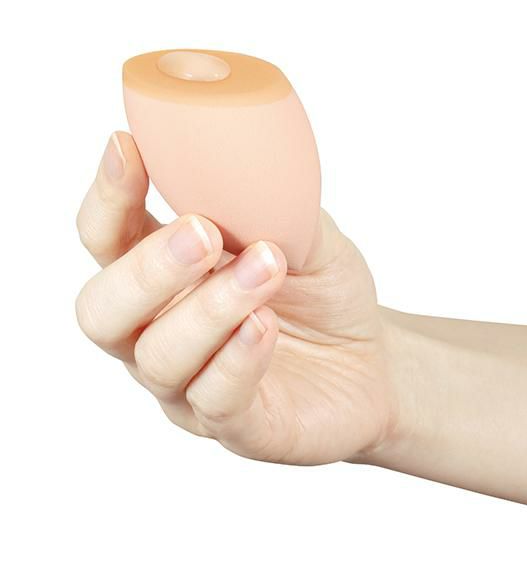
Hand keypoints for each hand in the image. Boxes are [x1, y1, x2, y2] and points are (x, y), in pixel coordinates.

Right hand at [76, 132, 401, 464]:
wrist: (373, 358)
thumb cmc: (324, 292)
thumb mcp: (300, 231)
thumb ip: (264, 197)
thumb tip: (232, 149)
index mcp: (166, 278)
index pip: (107, 240)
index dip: (107, 199)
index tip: (126, 148)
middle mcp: (161, 333)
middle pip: (102, 311)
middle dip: (147, 268)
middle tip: (202, 232)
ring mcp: (191, 386)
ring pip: (160, 355)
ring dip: (211, 306)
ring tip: (266, 266)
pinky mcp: (236, 426)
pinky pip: (216, 399)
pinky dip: (238, 357)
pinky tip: (266, 325)